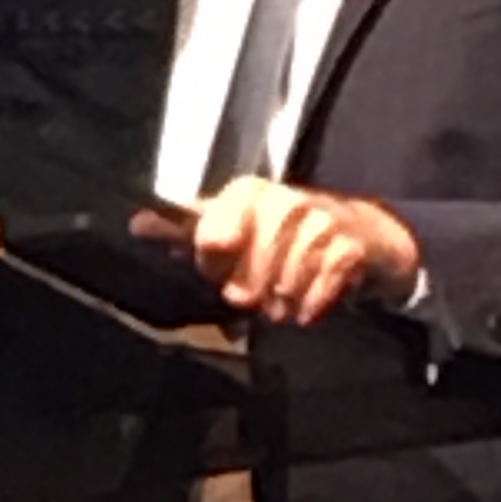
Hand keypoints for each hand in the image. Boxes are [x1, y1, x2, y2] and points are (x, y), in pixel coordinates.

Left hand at [181, 177, 420, 328]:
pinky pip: (319, 291)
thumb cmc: (286, 236)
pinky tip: (307, 308)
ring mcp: (321, 222)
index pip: (212, 232)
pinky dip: (310, 308)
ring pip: (284, 284)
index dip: (213, 261)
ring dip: (282, 303)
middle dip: (251, 292)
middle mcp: (285, 201)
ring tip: (285, 298)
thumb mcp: (234, 227)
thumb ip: (185, 229)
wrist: (363, 235)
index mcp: (249, 193)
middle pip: (249, 270)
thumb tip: (137, 224)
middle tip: (259, 293)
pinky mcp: (350, 248)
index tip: (220, 265)